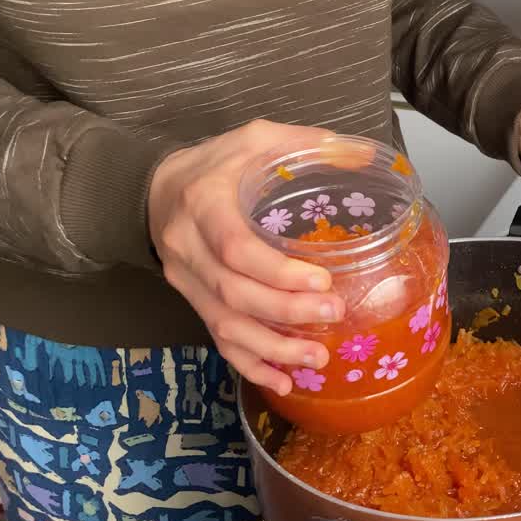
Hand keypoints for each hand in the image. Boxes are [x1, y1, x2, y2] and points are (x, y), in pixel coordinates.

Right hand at [149, 119, 343, 394]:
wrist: (152, 189)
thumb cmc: (215, 165)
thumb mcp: (255, 139)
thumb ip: (307, 143)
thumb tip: (368, 157)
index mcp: (203, 203)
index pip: (235, 248)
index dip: (277, 272)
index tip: (322, 281)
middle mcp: (188, 247)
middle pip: (233, 293)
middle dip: (285, 312)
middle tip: (333, 315)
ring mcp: (186, 280)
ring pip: (224, 324)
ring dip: (272, 347)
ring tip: (317, 358)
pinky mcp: (192, 301)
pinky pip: (217, 339)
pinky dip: (250, 364)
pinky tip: (282, 381)